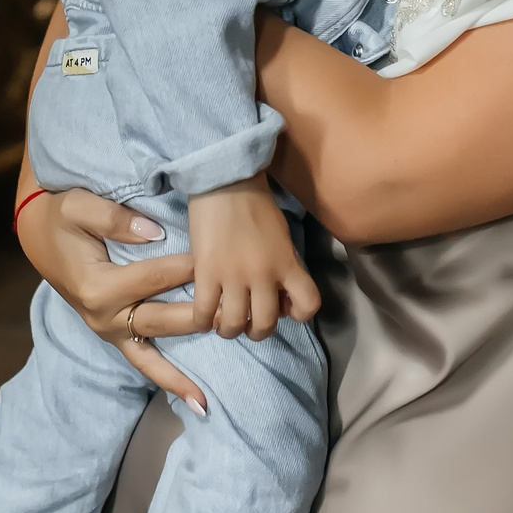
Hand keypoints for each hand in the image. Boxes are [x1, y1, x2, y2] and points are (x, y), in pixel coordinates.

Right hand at [17, 185, 207, 410]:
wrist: (40, 235)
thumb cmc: (62, 218)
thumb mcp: (79, 207)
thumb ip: (114, 219)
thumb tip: (154, 232)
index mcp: (98, 286)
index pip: (154, 277)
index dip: (188, 267)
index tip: (220, 258)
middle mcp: (104, 317)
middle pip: (162, 320)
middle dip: (201, 316)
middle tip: (238, 314)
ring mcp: (109, 331)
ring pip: (153, 356)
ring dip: (183, 373)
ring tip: (210, 396)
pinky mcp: (115, 336)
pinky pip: (144, 363)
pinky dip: (168, 382)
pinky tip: (196, 401)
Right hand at [185, 176, 322, 339]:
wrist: (226, 182)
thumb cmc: (256, 206)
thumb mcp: (282, 237)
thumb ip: (283, 266)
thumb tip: (277, 294)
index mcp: (288, 264)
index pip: (309, 305)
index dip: (299, 314)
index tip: (285, 308)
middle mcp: (264, 275)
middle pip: (265, 324)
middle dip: (257, 331)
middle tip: (247, 321)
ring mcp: (234, 276)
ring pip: (234, 324)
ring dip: (229, 329)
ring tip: (224, 322)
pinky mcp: (207, 272)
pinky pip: (204, 313)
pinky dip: (203, 321)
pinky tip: (204, 316)